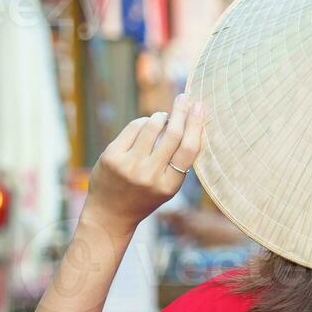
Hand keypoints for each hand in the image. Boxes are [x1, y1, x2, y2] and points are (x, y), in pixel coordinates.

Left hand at [85, 93, 204, 231]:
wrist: (111, 214)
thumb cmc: (145, 196)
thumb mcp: (167, 187)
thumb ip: (178, 162)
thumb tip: (191, 123)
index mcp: (169, 185)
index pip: (188, 149)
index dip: (196, 124)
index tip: (200, 107)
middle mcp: (149, 175)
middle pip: (172, 135)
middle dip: (181, 112)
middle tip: (185, 97)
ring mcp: (128, 165)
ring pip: (152, 127)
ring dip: (160, 117)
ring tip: (163, 117)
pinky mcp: (111, 156)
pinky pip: (134, 128)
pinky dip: (143, 122)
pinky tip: (145, 126)